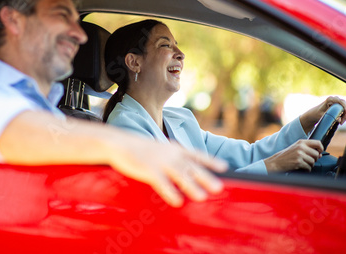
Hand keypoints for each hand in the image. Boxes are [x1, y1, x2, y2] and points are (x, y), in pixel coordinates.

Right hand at [108, 138, 227, 206]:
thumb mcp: (162, 149)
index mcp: (175, 149)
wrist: (120, 144)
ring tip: (202, 197)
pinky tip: (178, 201)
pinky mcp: (148, 170)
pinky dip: (170, 192)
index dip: (210, 161)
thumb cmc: (141, 149)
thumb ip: (175, 157)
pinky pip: (162, 183)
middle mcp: (171, 154)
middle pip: (191, 167)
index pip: (197, 154)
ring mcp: (160, 162)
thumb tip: (187, 168)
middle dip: (205, 177)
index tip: (224, 167)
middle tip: (219, 188)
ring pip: (179, 175)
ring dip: (191, 187)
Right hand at [264, 139, 323, 171]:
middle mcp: (300, 147)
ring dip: (310, 165)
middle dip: (314, 159)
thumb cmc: (287, 156)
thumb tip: (320, 155)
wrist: (276, 162)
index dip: (321, 148)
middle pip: (316, 154)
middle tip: (308, 160)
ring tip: (303, 164)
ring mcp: (299, 154)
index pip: (317, 143)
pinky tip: (301, 168)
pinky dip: (306, 169)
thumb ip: (307, 149)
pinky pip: (309, 167)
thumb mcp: (296, 148)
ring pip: (313, 162)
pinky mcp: (298, 162)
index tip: (319, 152)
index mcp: (301, 142)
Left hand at [299, 96, 345, 132]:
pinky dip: (344, 115)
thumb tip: (339, 119)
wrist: (314, 114)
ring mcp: (337, 101)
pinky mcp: (338, 104)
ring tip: (340, 122)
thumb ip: (331, 117)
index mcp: (330, 99)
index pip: (342, 102)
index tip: (345, 117)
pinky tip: (340, 120)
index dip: (345, 109)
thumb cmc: (317, 114)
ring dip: (345, 115)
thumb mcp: (323, 116)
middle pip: (345, 105)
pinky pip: (345, 109)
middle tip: (341, 122)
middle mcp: (334, 98)